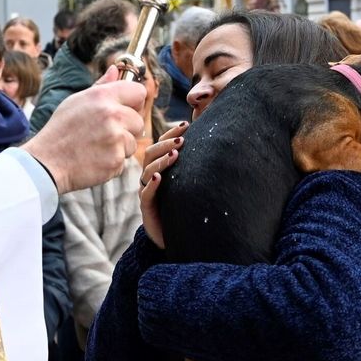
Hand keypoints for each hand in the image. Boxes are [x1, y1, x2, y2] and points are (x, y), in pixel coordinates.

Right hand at [22, 67, 145, 192]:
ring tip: (97, 147)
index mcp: (102, 96)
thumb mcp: (76, 101)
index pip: (139, 91)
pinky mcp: (115, 160)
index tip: (126, 109)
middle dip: (127, 129)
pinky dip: (113, 162)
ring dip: (120, 147)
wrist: (46, 162)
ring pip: (132, 142)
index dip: (134, 102)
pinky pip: (124, 160)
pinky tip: (95, 159)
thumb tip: (115, 70)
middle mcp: (111, 115)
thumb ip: (100, 86)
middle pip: (139, 120)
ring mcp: (115, 138)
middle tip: (104, 134)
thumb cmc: (60, 130)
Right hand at [140, 121, 185, 247]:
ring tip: (174, 155)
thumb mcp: (190, 183)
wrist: (175, 235)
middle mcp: (151, 177)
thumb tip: (214, 141)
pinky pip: (146, 194)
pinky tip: (159, 178)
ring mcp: (147, 192)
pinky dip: (152, 184)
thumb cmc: (184, 206)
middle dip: (166, 144)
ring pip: (148, 171)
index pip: (161, 145)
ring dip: (161, 161)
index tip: (186, 125)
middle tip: (181, 140)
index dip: (171, 134)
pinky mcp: (146, 208)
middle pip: (151, 153)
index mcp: (160, 168)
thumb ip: (195, 165)